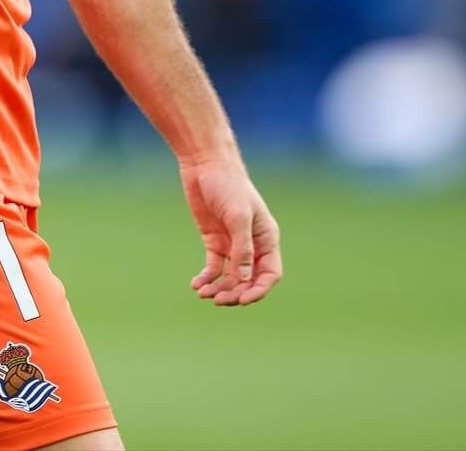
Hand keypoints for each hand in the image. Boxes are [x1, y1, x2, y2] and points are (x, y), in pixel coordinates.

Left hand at [180, 153, 282, 306]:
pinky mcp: (214, 241)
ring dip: (218, 288)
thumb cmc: (228, 185)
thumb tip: (243, 279)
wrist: (205, 165)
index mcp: (266, 239)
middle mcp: (251, 245)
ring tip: (202, 293)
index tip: (242, 300)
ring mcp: (232, 243)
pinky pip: (214, 267)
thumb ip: (242, 248)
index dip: (258, 290)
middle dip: (235, 293)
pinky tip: (196, 284)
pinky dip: (207, 278)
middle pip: (248, 280)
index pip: (269, 274)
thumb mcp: (238, 216)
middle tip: (217, 299)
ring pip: (230, 277)